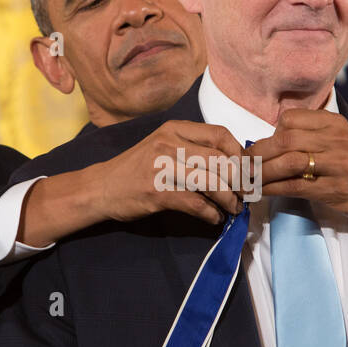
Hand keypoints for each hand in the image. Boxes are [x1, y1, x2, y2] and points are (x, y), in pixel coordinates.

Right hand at [91, 120, 245, 224]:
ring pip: (212, 183)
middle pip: (221, 160)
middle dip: (239, 181)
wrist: (101, 188)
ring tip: (234, 209)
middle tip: (244, 194)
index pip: (220, 134)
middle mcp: (169, 144)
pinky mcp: (158, 193)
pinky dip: (211, 214)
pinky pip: (196, 204)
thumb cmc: (137, 168)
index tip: (246, 171)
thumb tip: (235, 164)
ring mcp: (163, 168)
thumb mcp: (164, 146)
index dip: (240, 155)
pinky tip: (214, 218)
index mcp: (175, 129)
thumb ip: (194, 149)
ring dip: (229, 200)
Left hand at [248, 108, 347, 222]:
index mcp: (333, 124)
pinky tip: (262, 192)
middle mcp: (335, 140)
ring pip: (289, 161)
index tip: (261, 148)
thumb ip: (311, 134)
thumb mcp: (339, 138)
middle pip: (286, 138)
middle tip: (244, 165)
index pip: (290, 119)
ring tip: (248, 180)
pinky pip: (296, 186)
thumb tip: (270, 140)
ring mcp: (337, 165)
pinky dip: (274, 188)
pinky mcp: (335, 189)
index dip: (270, 133)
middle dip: (259, 152)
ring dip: (263, 171)